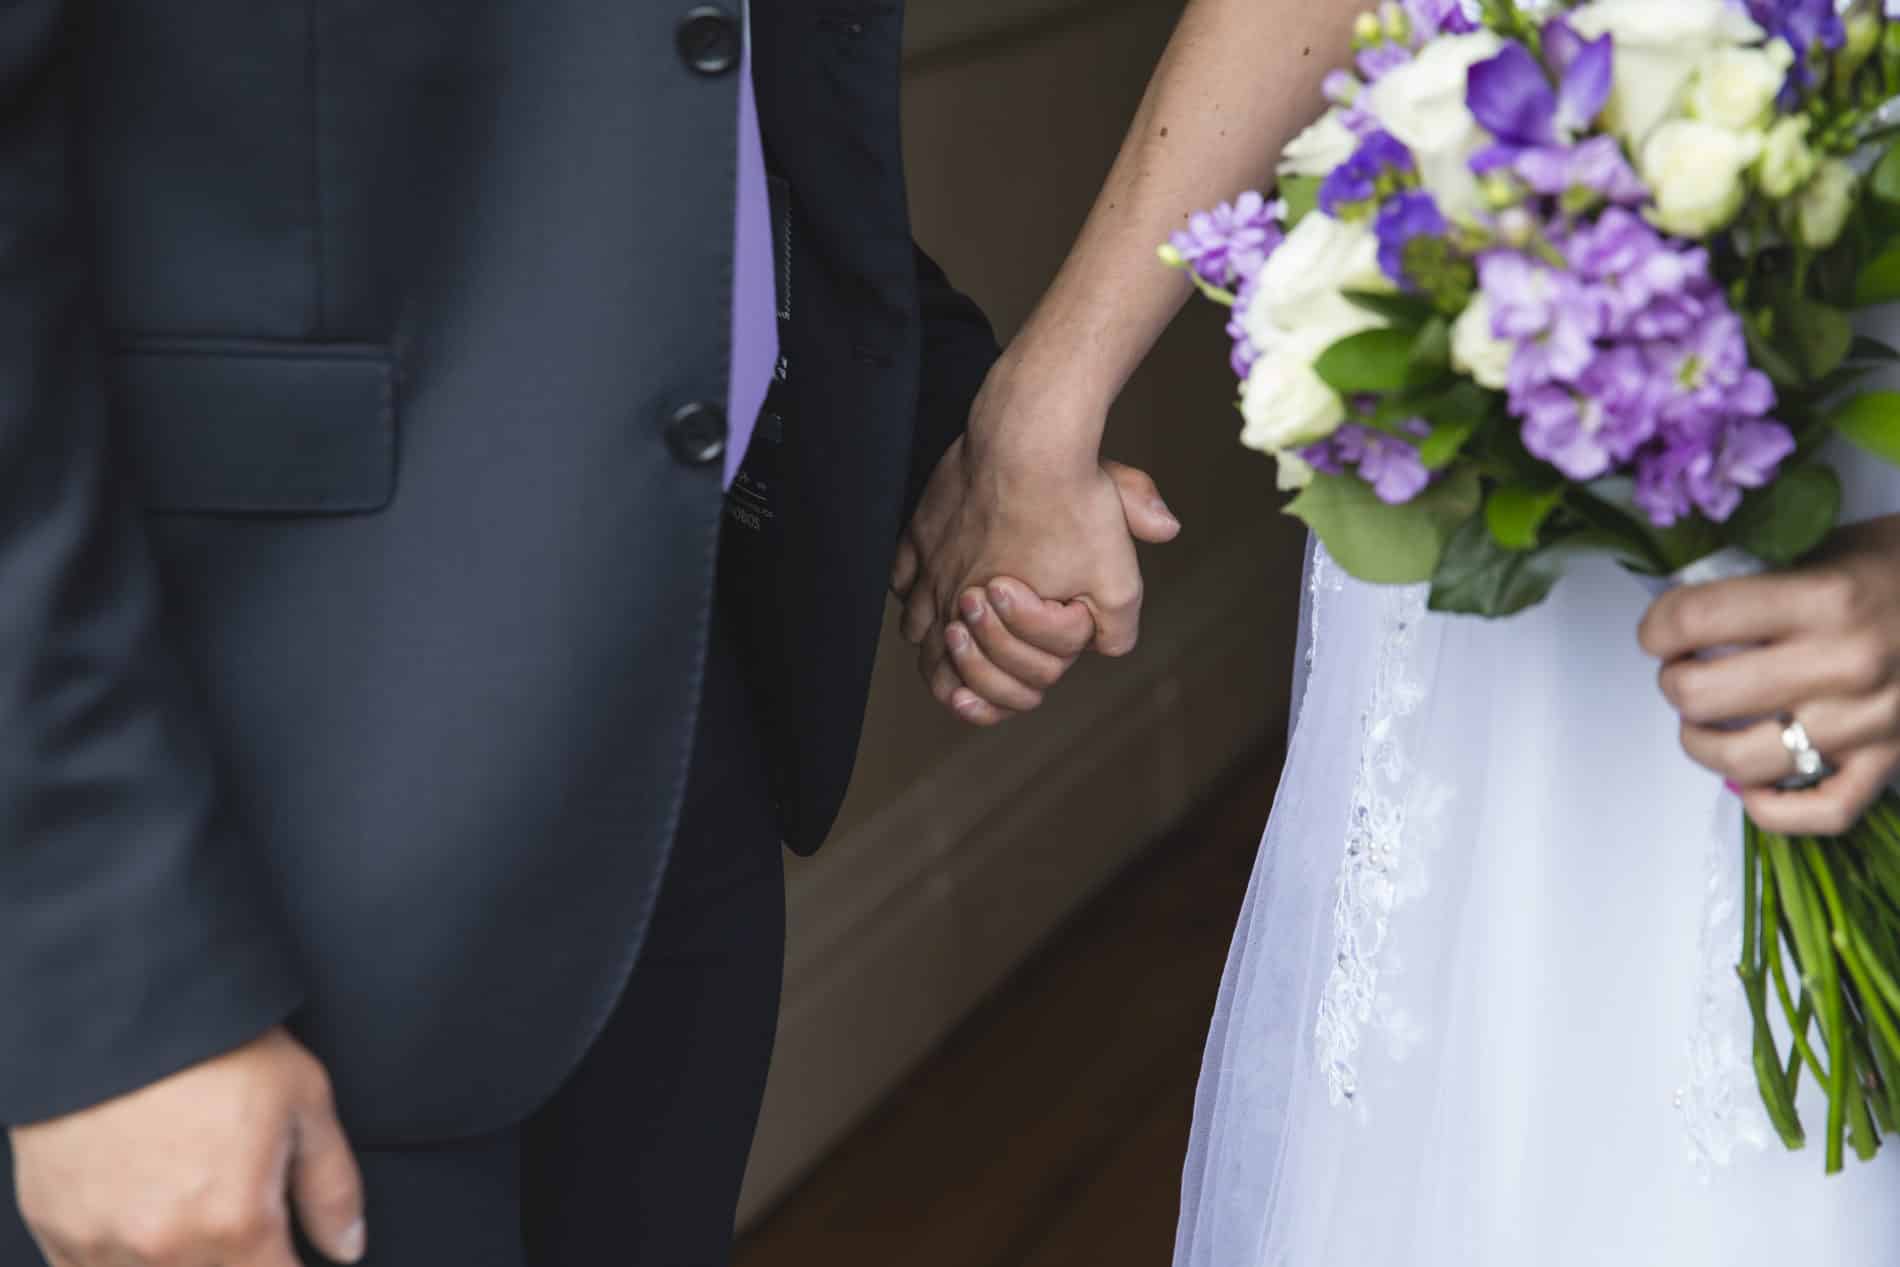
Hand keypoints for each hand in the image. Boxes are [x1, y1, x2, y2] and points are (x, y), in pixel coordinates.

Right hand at [10, 1028, 366, 1266]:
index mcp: (234, 1225)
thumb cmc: (217, 1048)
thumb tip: (347, 1246)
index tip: (288, 1248)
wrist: (116, 1007)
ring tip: (194, 1203)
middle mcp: (164, 1249)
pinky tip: (144, 1219)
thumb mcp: (304, 1101)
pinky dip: (122, 1259)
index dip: (291, 1266)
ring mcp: (101, 1245)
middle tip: (238, 1210)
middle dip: (240, 1260)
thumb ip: (331, 1187)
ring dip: (183, 1261)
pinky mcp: (55, 1228)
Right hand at [892, 386, 1180, 724]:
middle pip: (939, 669)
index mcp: (993, 625)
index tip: (1044, 652)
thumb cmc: (1073, 505)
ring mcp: (927, 564)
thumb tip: (1110, 644)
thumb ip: (1118, 629)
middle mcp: (949, 600)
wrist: (1029, 434)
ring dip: (937, 635)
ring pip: (913, 626)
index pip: (989, 691)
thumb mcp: (1119, 583)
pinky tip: (938, 579)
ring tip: (965, 627)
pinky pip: (900, 576)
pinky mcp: (919, 528)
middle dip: (971, 674)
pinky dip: (914, 588)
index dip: (1023, 683)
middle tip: (1000, 657)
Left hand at [1639, 516, 1899, 836]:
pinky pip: (1819, 812)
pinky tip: (1753, 782)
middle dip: (1674, 683)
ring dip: (1702, 744)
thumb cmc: (1897, 571)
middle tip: (1683, 671)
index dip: (1657, 627)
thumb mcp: (1826, 549)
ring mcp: (1869, 723)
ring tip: (1703, 722)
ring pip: (1741, 763)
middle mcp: (1846, 665)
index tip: (1658, 631)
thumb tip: (1678, 616)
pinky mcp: (1891, 762)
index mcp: (1826, 598)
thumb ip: (1755, 582)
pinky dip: (1772, 808)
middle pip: (1702, 696)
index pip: (1695, 619)